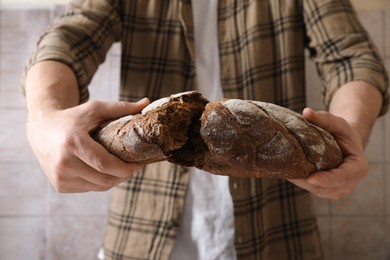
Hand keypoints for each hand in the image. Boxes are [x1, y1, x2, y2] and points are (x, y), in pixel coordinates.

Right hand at [26, 99, 148, 192]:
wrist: (41, 129)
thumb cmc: (72, 118)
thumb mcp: (94, 109)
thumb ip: (121, 107)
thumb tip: (147, 102)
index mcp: (72, 142)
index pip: (104, 164)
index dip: (125, 169)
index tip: (138, 164)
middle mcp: (63, 162)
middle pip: (103, 179)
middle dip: (123, 176)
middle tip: (133, 168)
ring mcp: (60, 176)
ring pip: (98, 187)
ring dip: (113, 181)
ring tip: (121, 170)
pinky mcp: (59, 185)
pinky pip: (88, 188)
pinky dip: (100, 183)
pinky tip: (104, 173)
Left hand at [288, 108, 367, 199]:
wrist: (344, 143)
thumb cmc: (341, 132)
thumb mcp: (335, 123)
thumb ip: (323, 118)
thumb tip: (306, 112)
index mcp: (358, 167)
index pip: (343, 177)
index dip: (327, 180)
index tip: (311, 179)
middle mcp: (350, 182)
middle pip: (329, 188)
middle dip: (309, 183)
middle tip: (290, 174)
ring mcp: (339, 189)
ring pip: (320, 192)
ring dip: (303, 184)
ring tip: (287, 172)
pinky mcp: (328, 191)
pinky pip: (315, 191)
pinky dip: (303, 183)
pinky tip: (290, 174)